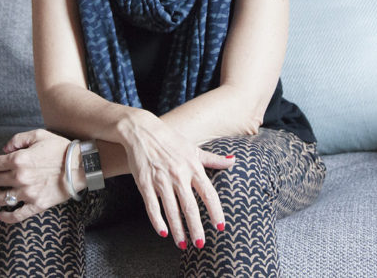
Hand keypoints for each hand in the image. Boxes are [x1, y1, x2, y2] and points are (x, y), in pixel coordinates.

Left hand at [0, 128, 71, 223]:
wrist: (81, 165)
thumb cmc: (61, 149)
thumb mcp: (39, 135)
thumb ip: (18, 139)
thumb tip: (4, 149)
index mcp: (19, 159)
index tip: (0, 163)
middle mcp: (20, 177)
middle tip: (3, 174)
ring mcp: (28, 193)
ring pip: (1, 198)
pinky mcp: (37, 205)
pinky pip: (17, 215)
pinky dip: (7, 217)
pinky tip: (2, 215)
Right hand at [119, 113, 235, 249]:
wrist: (142, 131)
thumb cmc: (170, 140)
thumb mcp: (193, 148)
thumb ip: (213, 159)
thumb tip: (234, 161)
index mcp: (192, 167)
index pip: (208, 193)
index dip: (215, 211)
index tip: (220, 226)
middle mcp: (178, 175)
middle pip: (189, 207)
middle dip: (196, 228)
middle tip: (201, 244)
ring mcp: (160, 180)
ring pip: (171, 210)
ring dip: (178, 230)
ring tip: (183, 245)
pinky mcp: (144, 183)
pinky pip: (152, 206)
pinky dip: (157, 221)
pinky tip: (163, 233)